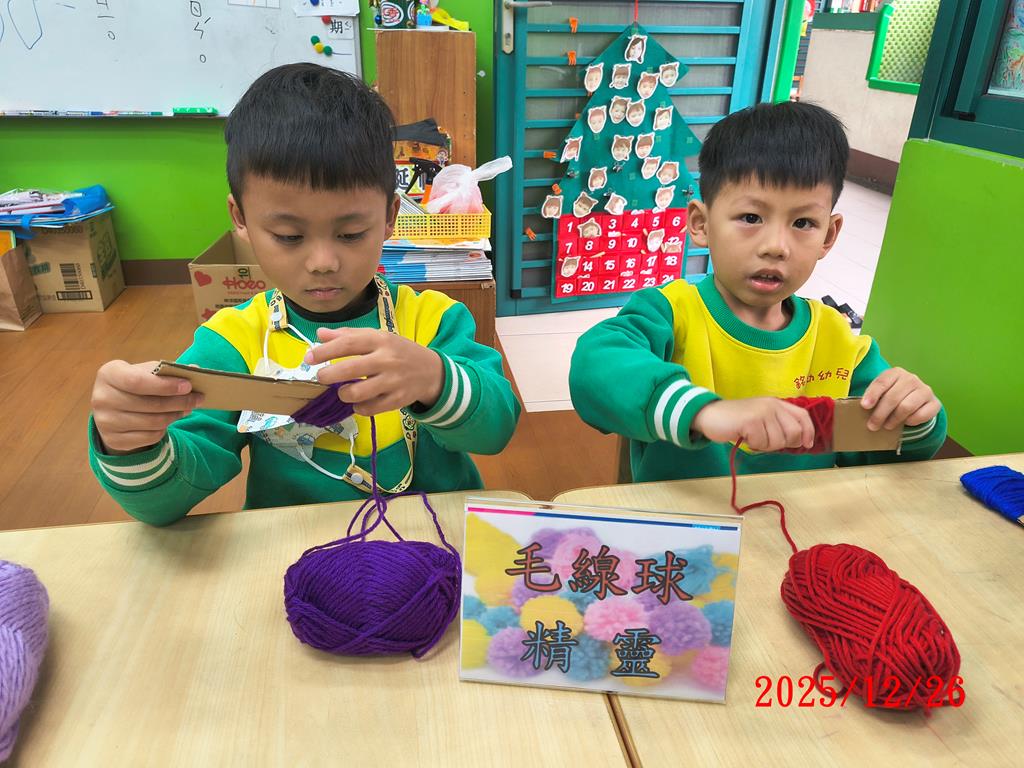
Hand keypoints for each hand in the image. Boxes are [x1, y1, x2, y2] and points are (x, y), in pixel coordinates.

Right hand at [92, 361, 202, 454]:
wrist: (114, 409)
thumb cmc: (135, 385)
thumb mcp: (147, 372)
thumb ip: (168, 371)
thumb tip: (195, 371)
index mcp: (109, 374)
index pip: (137, 382)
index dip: (165, 385)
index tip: (188, 386)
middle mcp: (102, 398)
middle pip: (149, 404)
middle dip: (179, 402)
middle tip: (198, 398)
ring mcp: (105, 422)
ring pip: (152, 422)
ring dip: (175, 415)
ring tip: (187, 409)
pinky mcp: (114, 440)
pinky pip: (149, 436)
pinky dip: (165, 429)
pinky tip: (171, 420)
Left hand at [306, 328, 443, 416]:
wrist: (431, 371)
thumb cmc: (398, 352)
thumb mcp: (378, 338)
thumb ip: (349, 336)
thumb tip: (320, 334)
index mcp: (380, 340)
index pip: (348, 343)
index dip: (325, 351)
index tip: (309, 358)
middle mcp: (387, 359)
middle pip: (350, 368)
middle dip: (328, 375)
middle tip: (321, 377)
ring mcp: (393, 381)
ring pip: (358, 392)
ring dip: (343, 394)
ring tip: (342, 391)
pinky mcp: (398, 400)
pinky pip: (370, 409)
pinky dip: (359, 407)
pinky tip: (358, 402)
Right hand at [691, 397, 815, 451]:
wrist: (710, 415)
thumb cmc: (736, 421)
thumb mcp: (761, 418)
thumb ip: (779, 424)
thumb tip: (801, 440)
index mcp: (776, 403)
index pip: (803, 416)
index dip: (808, 432)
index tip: (806, 444)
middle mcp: (772, 405)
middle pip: (794, 433)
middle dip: (783, 444)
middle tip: (766, 441)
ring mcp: (761, 412)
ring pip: (778, 442)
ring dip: (765, 446)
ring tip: (752, 437)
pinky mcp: (751, 422)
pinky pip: (762, 443)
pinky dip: (753, 445)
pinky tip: (744, 437)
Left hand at [861, 367, 940, 430]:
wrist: (917, 400)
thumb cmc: (892, 396)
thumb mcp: (882, 392)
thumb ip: (873, 397)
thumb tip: (862, 408)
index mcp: (895, 372)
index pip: (882, 382)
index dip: (872, 394)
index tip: (864, 406)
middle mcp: (911, 378)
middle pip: (893, 397)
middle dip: (880, 413)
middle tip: (872, 425)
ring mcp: (925, 390)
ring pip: (906, 407)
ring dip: (894, 419)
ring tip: (886, 426)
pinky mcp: (934, 403)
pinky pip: (921, 415)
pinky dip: (910, 421)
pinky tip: (905, 423)